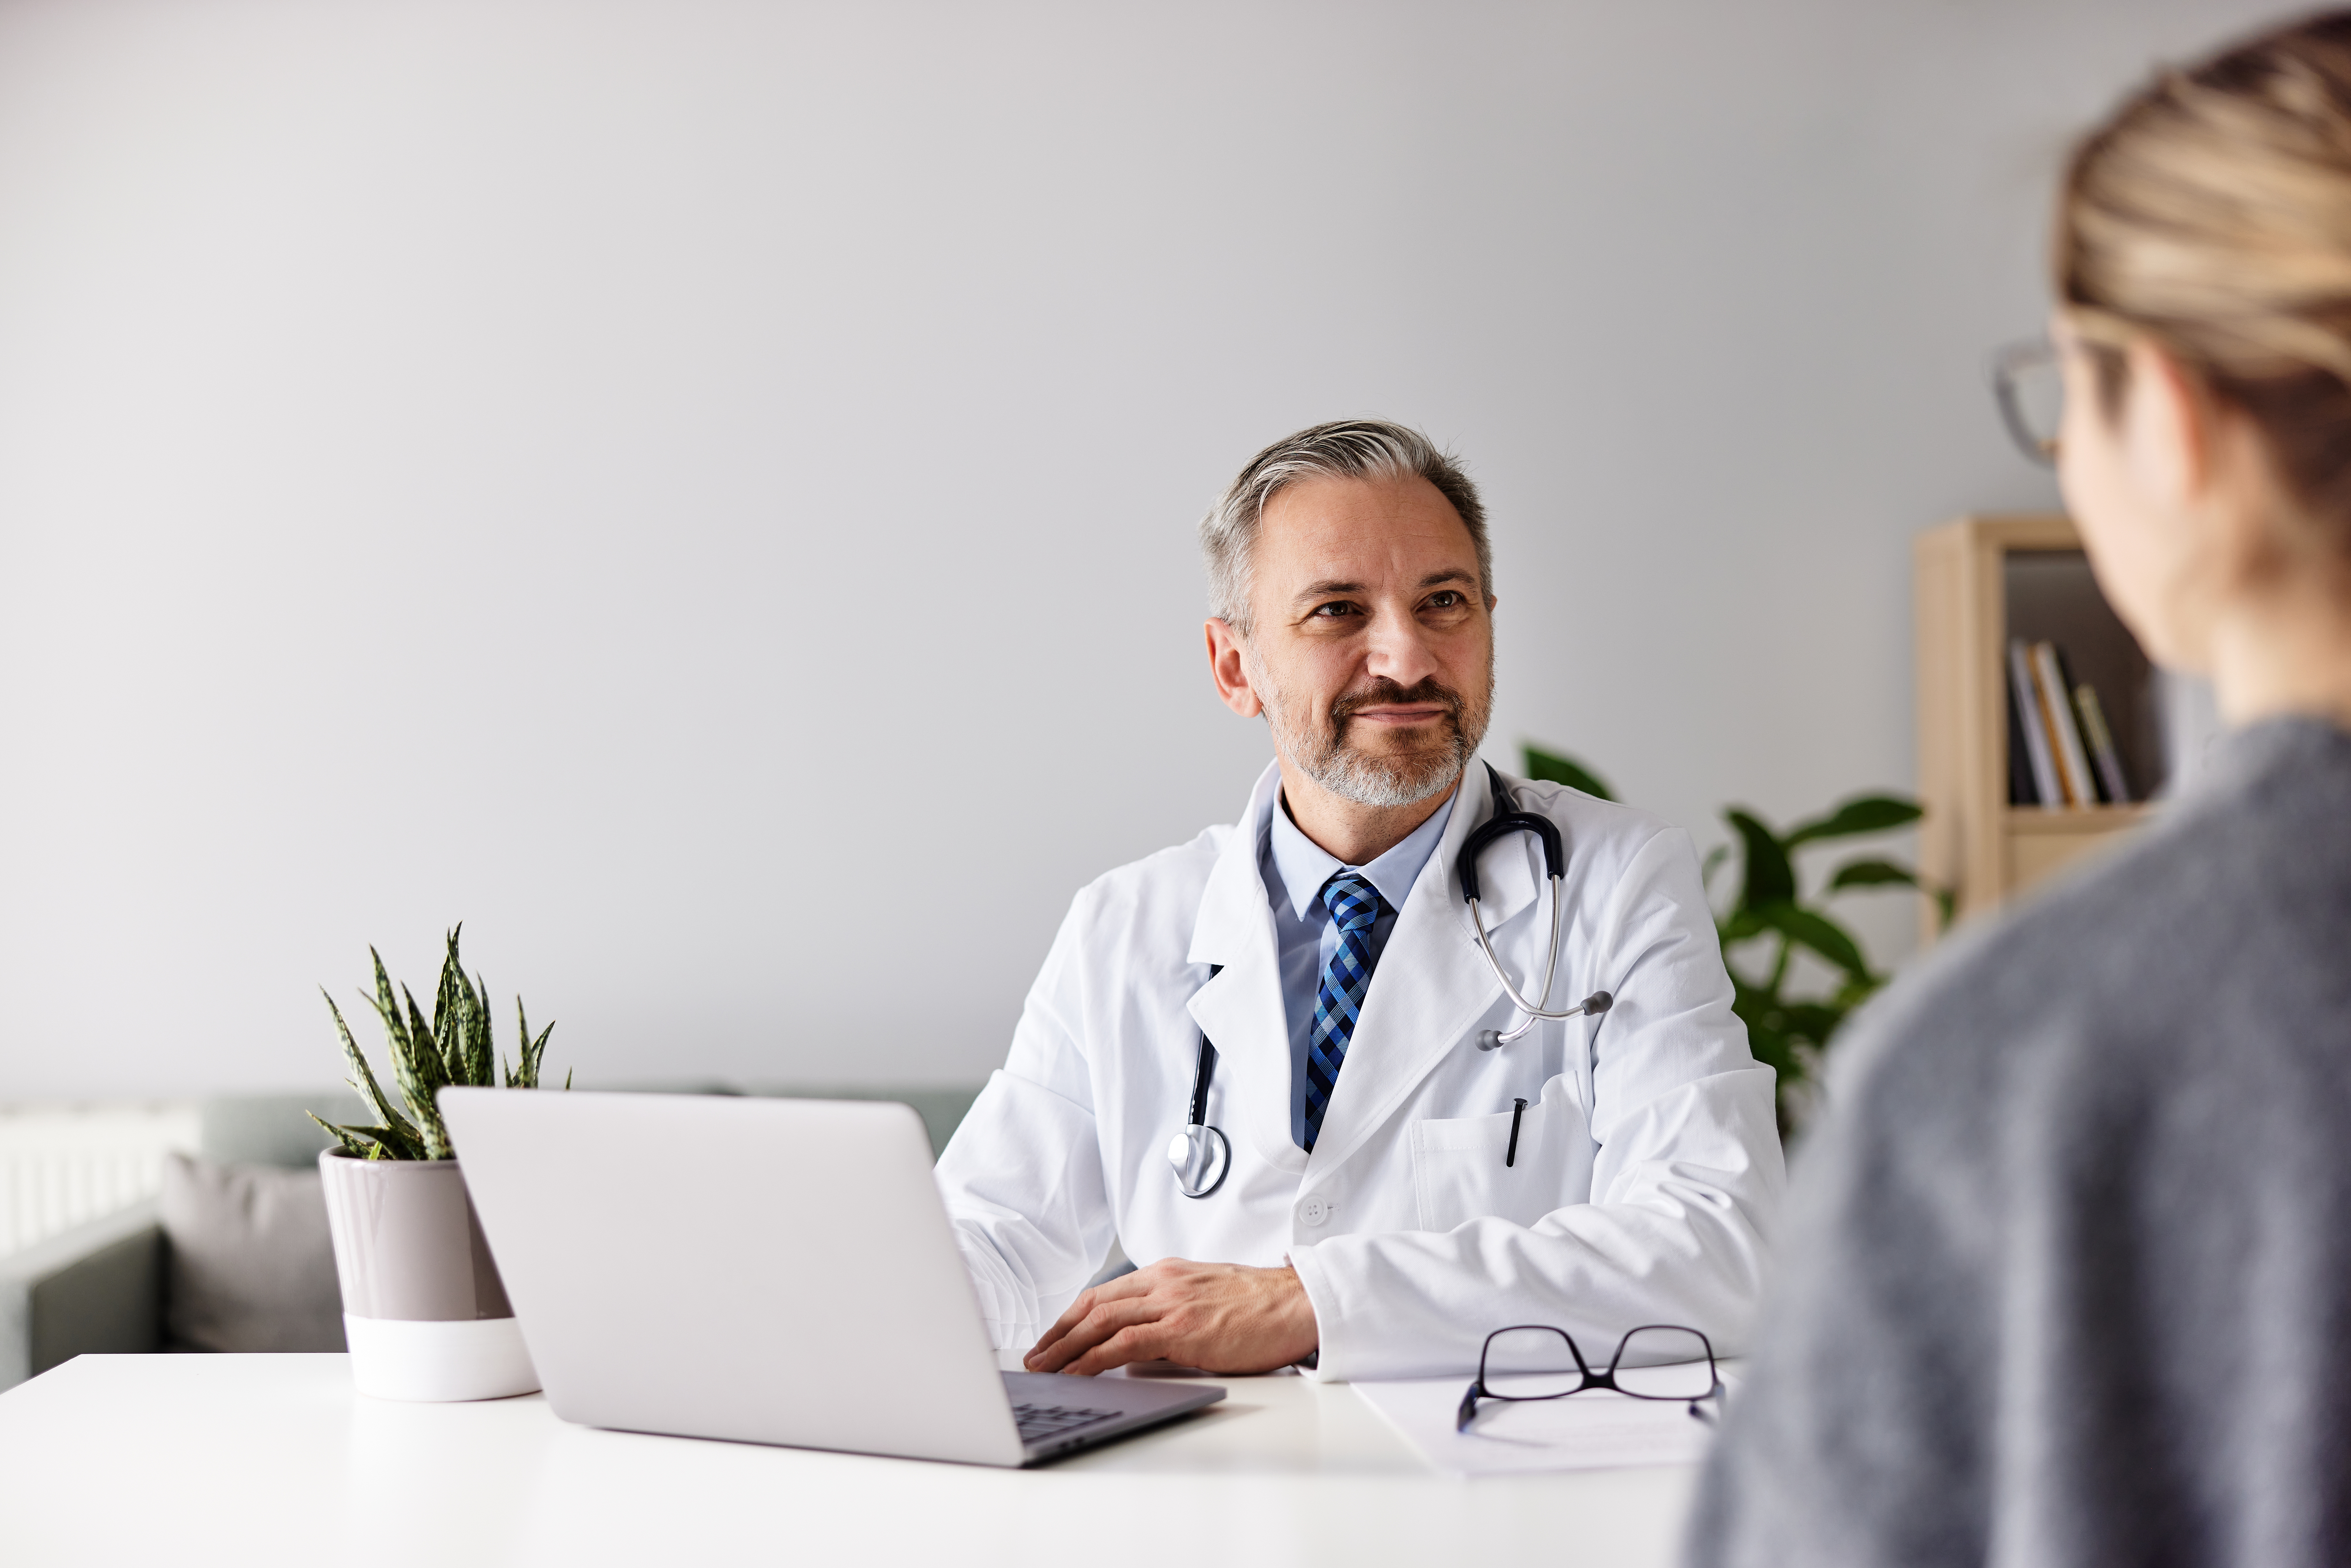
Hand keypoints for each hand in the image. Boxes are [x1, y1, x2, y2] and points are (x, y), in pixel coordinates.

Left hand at [1024, 1258, 1317, 1375]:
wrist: (1296, 1303)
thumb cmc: (1259, 1305)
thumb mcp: (1204, 1298)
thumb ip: (1170, 1313)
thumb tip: (1141, 1344)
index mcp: (1166, 1273)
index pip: (1105, 1293)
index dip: (1071, 1316)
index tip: (1052, 1336)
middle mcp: (1162, 1282)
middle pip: (1094, 1305)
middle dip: (1057, 1333)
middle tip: (1035, 1356)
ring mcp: (1171, 1303)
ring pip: (1101, 1321)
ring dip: (1065, 1347)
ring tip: (1043, 1368)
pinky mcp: (1182, 1329)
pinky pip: (1124, 1343)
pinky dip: (1093, 1357)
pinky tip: (1076, 1372)